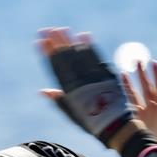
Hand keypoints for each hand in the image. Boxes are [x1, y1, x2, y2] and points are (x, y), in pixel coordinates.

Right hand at [37, 27, 133, 144]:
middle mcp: (81, 81)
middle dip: (56, 42)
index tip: (40, 41)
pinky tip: (84, 35)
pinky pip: (97, 58)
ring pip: (80, 54)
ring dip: (70, 40)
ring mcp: (94, 76)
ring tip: (63, 29)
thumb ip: (58, 99)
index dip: (48, 53)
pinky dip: (90, 46)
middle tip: (48, 29)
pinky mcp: (107, 74)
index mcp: (70, 90)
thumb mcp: (71, 113)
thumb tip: (42, 91)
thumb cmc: (90, 121)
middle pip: (66, 57)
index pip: (56, 67)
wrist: (115, 126)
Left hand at [121, 61, 156, 156]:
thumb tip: (101, 128)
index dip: (127, 85)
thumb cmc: (149, 148)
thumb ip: (123, 130)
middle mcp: (151, 109)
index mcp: (140, 114)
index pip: (132, 95)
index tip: (121, 73)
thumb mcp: (133, 137)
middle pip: (146, 88)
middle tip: (137, 61)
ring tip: (154, 63)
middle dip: (142, 74)